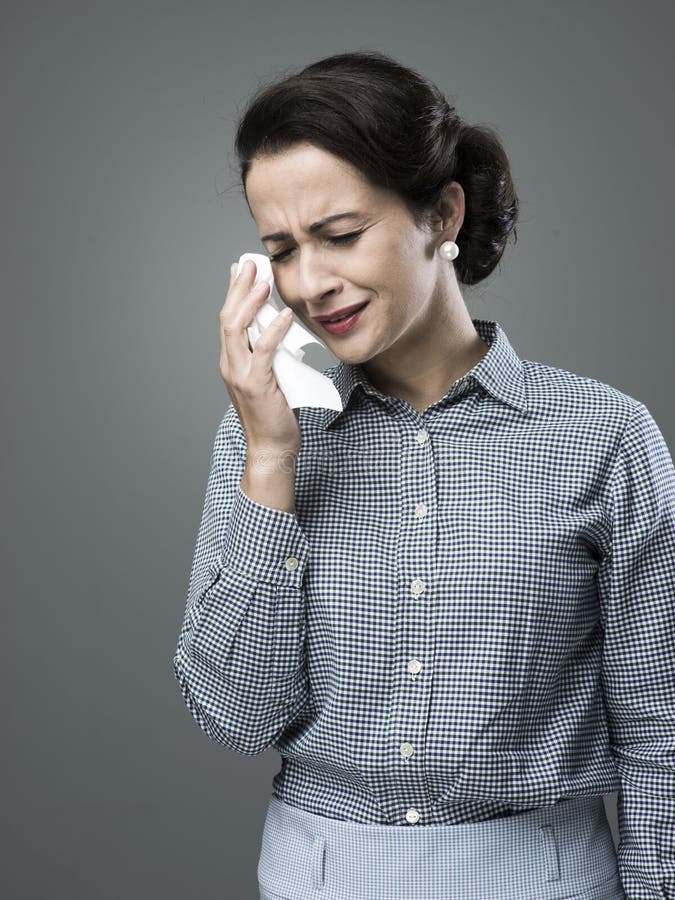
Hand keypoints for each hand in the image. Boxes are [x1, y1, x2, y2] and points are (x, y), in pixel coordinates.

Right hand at [219, 259, 300, 457]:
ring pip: (237, 329)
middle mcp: (230, 365)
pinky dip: (274, 331)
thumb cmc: (276, 415)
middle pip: (228, 317)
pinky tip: (285, 315)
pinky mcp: (256, 385)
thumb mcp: (272, 377)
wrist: (272, 447)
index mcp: (231, 362)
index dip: (233, 293)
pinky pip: (263, 351)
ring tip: (264, 282)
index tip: (242, 269)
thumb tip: (284, 333)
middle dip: (239, 288)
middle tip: (250, 264)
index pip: (228, 319)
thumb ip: (271, 355)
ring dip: (250, 302)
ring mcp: (240, 375)